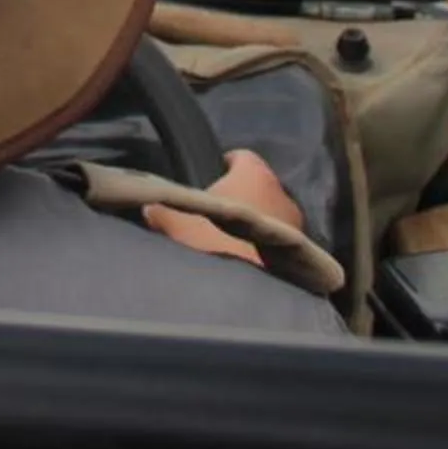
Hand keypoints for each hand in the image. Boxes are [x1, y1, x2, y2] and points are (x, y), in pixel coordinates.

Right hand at [142, 149, 302, 268]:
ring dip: (253, 222)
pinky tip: (244, 259)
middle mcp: (281, 191)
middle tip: (214, 212)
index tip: (209, 178)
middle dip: (239, 195)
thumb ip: (162, 212)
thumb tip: (148, 208)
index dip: (224, 165)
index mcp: (255, 173)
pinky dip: (263, 245)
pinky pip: (277, 239)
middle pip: (257, 185)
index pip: (241, 156)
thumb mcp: (177, 223)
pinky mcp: (299, 250)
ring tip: (228, 240)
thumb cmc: (215, 242)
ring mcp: (295, 221)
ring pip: (269, 213)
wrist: (250, 291)